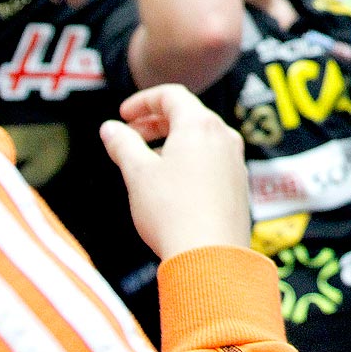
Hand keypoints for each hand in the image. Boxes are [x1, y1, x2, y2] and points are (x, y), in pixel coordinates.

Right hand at [100, 84, 251, 259]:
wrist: (210, 256)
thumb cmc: (172, 211)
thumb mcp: (137, 174)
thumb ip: (122, 144)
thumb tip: (110, 129)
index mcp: (200, 125)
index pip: (171, 95)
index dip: (143, 101)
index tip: (123, 115)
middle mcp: (224, 136)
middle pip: (188, 114)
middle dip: (155, 121)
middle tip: (131, 136)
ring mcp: (236, 161)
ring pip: (202, 138)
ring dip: (172, 141)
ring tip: (147, 162)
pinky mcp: (239, 185)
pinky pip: (213, 160)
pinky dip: (190, 160)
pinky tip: (172, 184)